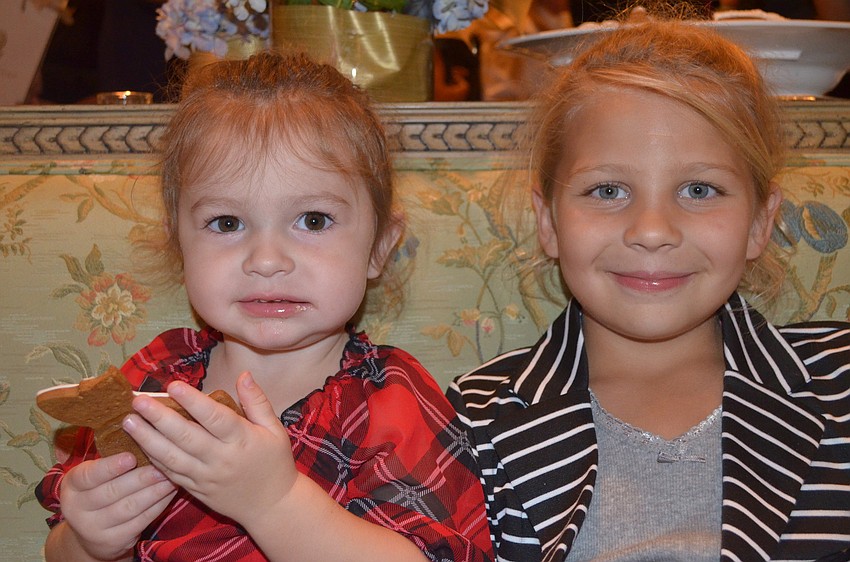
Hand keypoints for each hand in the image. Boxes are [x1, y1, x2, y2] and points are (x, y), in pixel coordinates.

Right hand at [56, 453, 176, 560]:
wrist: (91, 534)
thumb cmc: (98, 491)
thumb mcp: (94, 475)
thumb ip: (110, 459)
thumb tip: (140, 429)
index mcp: (72, 485)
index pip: (88, 476)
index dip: (110, 467)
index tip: (131, 457)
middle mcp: (77, 509)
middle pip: (112, 492)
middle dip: (140, 478)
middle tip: (162, 466)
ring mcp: (94, 528)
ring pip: (129, 508)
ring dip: (154, 492)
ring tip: (171, 477)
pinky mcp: (113, 541)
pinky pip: (140, 521)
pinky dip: (158, 506)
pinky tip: (170, 493)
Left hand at [124, 372, 295, 527]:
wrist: (272, 506)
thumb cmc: (275, 462)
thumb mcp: (274, 429)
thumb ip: (257, 401)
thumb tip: (243, 374)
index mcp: (242, 440)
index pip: (214, 418)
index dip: (192, 401)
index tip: (172, 385)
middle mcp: (221, 459)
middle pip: (185, 437)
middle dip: (158, 418)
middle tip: (138, 401)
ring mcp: (206, 477)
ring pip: (171, 458)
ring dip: (147, 439)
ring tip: (128, 421)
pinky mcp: (196, 490)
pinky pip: (170, 474)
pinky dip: (153, 460)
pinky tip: (138, 445)